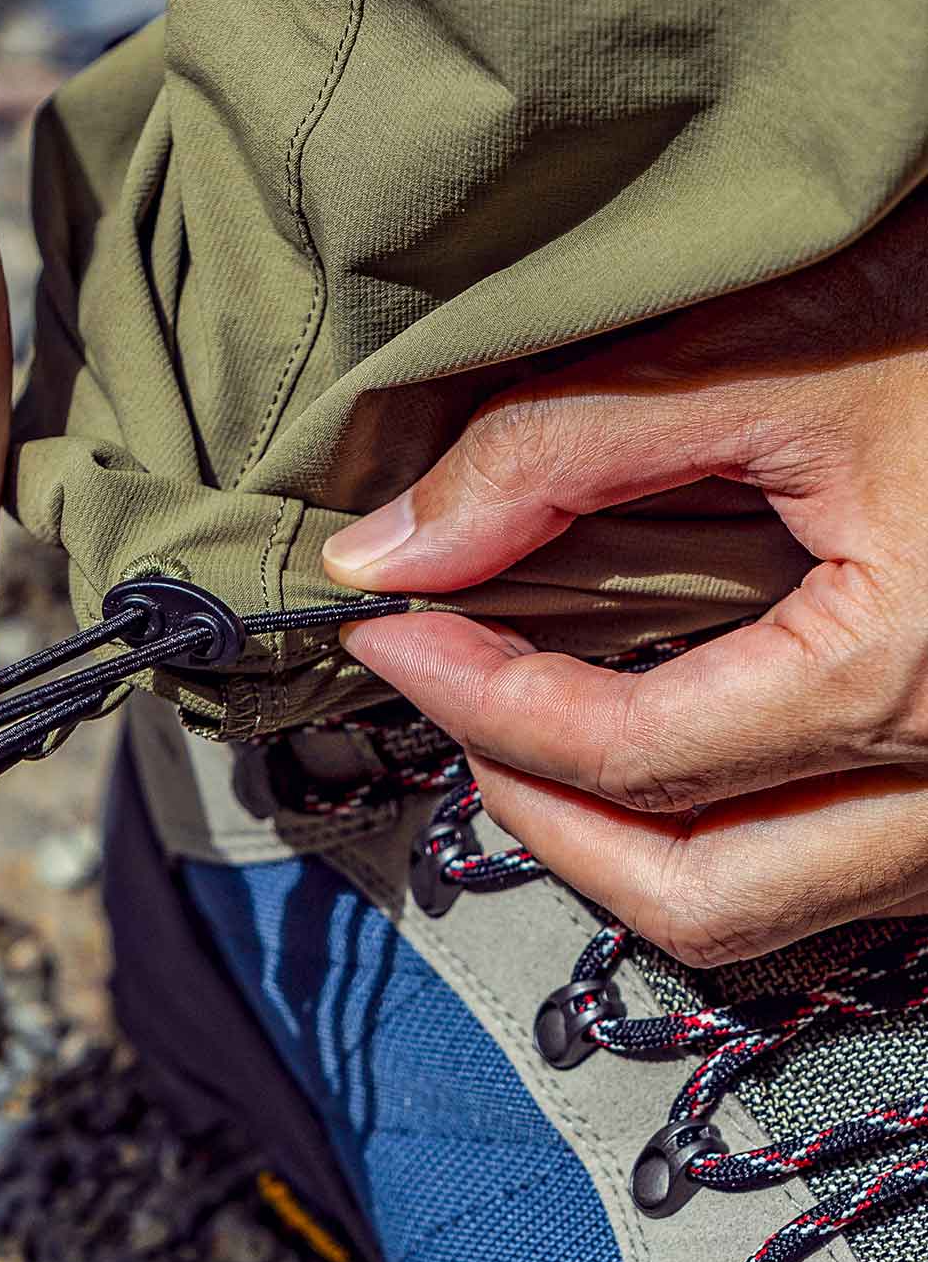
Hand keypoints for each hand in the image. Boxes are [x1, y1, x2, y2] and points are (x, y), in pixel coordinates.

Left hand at [324, 192, 927, 967]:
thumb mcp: (780, 349)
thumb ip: (564, 446)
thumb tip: (389, 549)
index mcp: (909, 677)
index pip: (629, 750)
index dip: (476, 698)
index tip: (385, 630)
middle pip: (693, 893)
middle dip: (538, 815)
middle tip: (451, 704)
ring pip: (761, 912)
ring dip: (615, 847)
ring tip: (528, 733)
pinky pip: (823, 872)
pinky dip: (707, 832)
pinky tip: (653, 741)